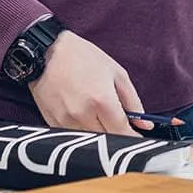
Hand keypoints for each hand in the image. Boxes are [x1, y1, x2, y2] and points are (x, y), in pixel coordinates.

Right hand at [27, 30, 153, 134]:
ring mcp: (65, 121)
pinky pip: (73, 136)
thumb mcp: (116, 73)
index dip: (133, 138)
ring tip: (98, 114)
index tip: (138, 138)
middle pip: (107, 139)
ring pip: (90, 140)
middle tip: (119, 124)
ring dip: (99, 133)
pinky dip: (82, 130)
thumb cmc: (83, 58)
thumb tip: (146, 125)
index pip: (123, 132)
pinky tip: (82, 114)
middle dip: (116, 135)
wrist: (46, 52)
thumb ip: (133, 101)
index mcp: (102, 100)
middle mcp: (83, 114)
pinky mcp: (52, 123)